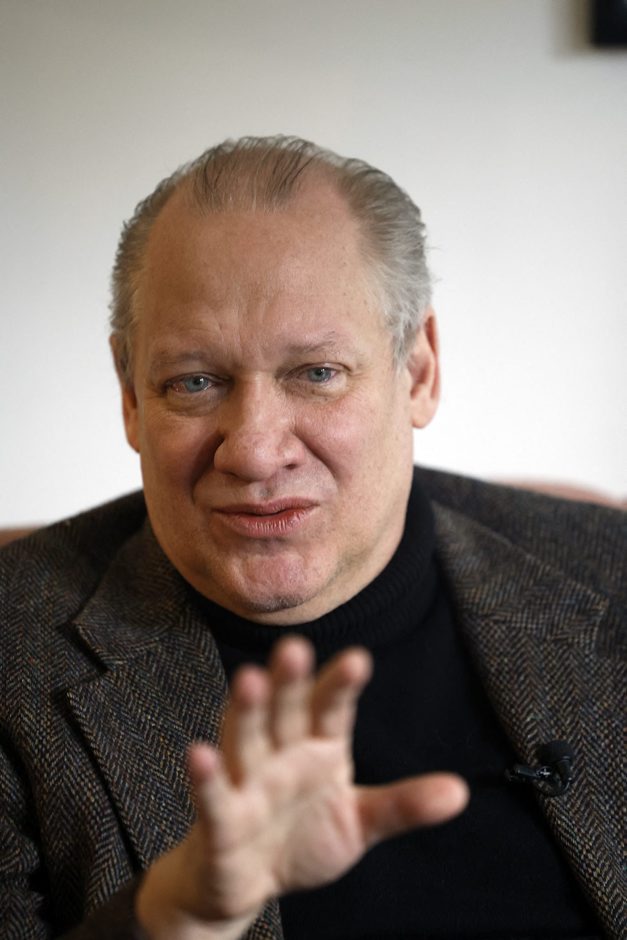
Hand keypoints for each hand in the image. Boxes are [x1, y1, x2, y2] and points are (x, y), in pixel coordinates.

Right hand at [136, 637, 467, 938]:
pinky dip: (206, 775)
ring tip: (249, 680)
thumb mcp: (360, 821)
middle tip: (294, 647)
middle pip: (285, 711)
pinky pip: (214, 795)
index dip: (340, 685)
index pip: (330, 709)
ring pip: (245, 739)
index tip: (358, 660)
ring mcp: (248, 783)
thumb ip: (402, 804)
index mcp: (318, 747)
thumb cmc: (303, 835)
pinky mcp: (221, 820)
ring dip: (246, 710)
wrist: (248, 881)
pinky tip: (200, 752)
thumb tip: (460, 792)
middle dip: (289, 681)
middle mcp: (281, 754)